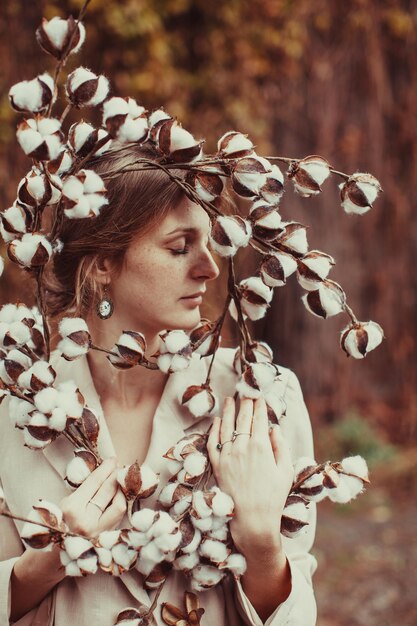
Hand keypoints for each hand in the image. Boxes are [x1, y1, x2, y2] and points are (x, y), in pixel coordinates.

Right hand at [60, 457, 126, 536]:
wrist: (60, 549)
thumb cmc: (61, 521)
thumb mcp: (66, 502)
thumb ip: (86, 488)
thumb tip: (105, 471)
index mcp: (72, 509)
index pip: (95, 482)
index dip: (105, 469)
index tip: (112, 460)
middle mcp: (86, 521)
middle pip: (108, 491)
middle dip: (115, 476)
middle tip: (118, 467)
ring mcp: (98, 532)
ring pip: (119, 505)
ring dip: (121, 490)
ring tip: (119, 481)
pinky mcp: (106, 538)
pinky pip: (119, 516)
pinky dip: (120, 503)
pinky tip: (119, 495)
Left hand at [207, 397, 293, 559]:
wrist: (252, 520)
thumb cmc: (273, 497)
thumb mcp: (285, 471)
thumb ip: (281, 447)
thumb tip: (274, 429)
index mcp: (261, 447)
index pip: (259, 419)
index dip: (260, 406)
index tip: (260, 397)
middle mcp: (242, 447)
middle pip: (243, 419)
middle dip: (245, 404)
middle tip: (246, 394)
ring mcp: (227, 456)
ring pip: (226, 426)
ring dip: (228, 411)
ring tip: (229, 399)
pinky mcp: (217, 466)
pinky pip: (213, 443)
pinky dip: (214, 430)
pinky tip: (217, 421)